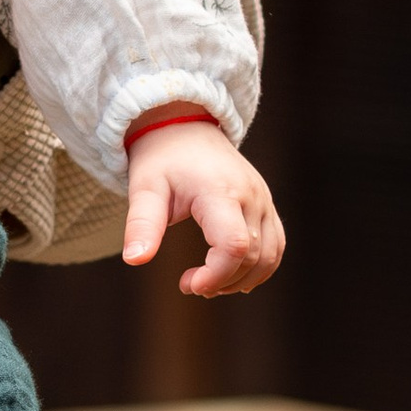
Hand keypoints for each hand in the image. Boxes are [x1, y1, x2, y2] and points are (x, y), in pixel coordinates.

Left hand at [123, 117, 284, 296]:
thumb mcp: (144, 188)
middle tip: (190, 283)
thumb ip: (141, 224)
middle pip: (252, 256)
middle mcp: (250, 194)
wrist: (184, 125)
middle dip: (222, 281)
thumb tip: (134, 260)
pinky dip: (260, 266)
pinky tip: (235, 276)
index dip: (215, 275)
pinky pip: (276, 243)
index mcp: (219, 191)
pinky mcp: (266, 203)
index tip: (187, 284)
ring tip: (210, 282)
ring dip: (243, 278)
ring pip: (269, 255)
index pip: (233, 246)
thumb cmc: (162, 158)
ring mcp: (263, 198)